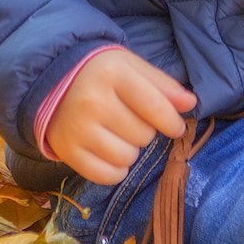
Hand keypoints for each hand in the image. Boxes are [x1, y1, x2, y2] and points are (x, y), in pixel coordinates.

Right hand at [45, 48, 196, 184]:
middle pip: (143, 135)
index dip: (172, 122)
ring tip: (120, 135)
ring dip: (131, 150)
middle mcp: (93, 102)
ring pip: (127, 157)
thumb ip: (163, 85)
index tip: (176, 127)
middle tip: (132, 120)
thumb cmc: (101, 73)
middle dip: (146, 131)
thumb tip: (190, 104)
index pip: (155, 106)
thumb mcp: (131, 67)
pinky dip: (116, 170)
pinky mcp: (67, 151)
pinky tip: (111, 152)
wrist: (53, 82)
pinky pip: (106, 175)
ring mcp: (78, 129)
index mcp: (112, 74)